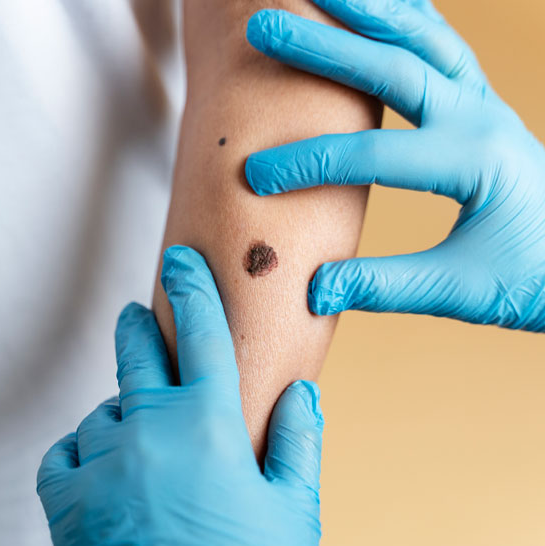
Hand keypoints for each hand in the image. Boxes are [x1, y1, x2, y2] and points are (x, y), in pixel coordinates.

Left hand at [36, 245, 323, 545]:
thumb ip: (299, 442)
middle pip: (136, 352)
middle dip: (138, 327)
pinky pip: (66, 451)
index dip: (193, 288)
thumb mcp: (291, 511)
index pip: (202, 333)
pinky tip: (104, 470)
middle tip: (138, 316)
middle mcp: (150, 430)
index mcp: (208, 425)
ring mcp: (103, 463)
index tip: (181, 263)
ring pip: (104, 411)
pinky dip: (82, 452)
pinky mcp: (67, 499)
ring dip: (121, 415)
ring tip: (141, 442)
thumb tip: (304, 393)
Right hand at [245, 0, 544, 331]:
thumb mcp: (458, 290)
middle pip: (394, 67)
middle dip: (323, 49)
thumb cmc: (530, 280)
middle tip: (263, 28)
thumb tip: (315, 289)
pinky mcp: (480, 102)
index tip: (255, 176)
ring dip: (366, 9)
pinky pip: (441, 44)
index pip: (375, 155)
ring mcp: (484, 102)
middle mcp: (482, 117)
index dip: (310, 164)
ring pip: (422, 37)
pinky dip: (406, 16)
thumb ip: (384, 286)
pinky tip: (374, 5)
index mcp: (475, 163)